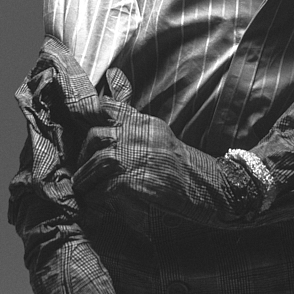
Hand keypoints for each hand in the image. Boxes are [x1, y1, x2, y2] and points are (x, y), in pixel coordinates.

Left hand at [73, 101, 263, 224]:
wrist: (216, 189)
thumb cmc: (186, 169)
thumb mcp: (161, 138)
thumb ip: (136, 125)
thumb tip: (113, 89)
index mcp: (145, 123)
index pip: (107, 107)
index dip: (86, 116)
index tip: (77, 129)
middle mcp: (141, 135)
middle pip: (95, 136)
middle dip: (82, 156)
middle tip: (81, 172)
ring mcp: (140, 157)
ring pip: (96, 162)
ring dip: (85, 179)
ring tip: (84, 190)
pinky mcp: (139, 182)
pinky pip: (105, 188)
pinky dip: (96, 197)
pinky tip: (98, 203)